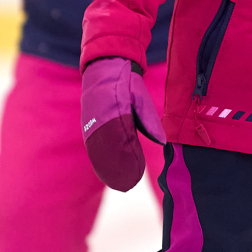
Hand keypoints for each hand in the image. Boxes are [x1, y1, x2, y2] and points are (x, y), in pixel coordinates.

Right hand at [81, 57, 166, 190]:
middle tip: (128, 184)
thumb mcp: (140, 98)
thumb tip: (161, 142)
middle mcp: (100, 120)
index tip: (136, 173)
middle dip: (117, 168)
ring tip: (118, 183)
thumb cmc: (126, 83)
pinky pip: (93, 147)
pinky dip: (100, 160)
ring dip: (107, 168)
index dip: (128, 159)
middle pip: (107, 151)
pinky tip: (106, 171)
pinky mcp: (90, 126)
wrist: (105, 67)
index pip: (121, 141)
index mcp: (114, 112)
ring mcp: (92, 124)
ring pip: (98, 151)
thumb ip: (149, 120)